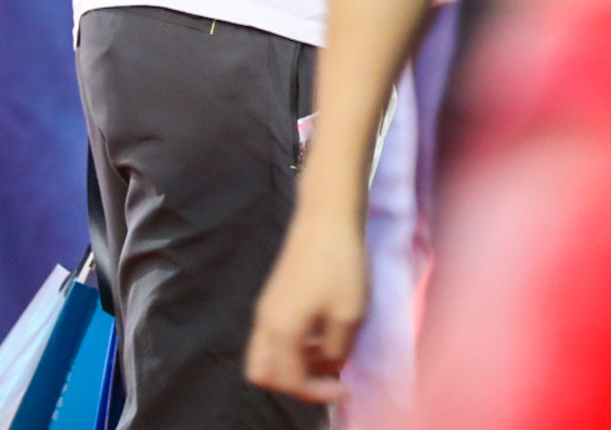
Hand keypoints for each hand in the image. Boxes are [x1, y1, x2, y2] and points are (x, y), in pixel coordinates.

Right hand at [242, 203, 368, 403]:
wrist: (326, 217)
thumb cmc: (339, 266)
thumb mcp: (348, 316)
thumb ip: (336, 352)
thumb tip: (329, 364)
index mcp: (280, 331)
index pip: (290, 382)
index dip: (318, 393)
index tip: (345, 388)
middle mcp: (265, 322)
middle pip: (262, 374)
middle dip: (293, 385)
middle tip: (323, 379)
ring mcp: (267, 308)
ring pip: (266, 355)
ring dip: (294, 365)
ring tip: (327, 355)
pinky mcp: (274, 297)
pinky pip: (274, 338)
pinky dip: (293, 348)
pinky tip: (320, 335)